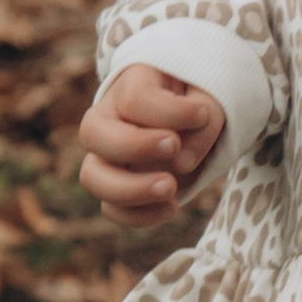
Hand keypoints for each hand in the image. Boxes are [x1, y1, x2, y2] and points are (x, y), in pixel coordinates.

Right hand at [78, 65, 227, 222]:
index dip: (170, 112)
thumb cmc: (197, 101)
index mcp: (130, 85)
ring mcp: (107, 156)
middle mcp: (108, 119)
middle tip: (174, 147)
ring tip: (171, 189)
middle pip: (93, 133)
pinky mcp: (117, 186)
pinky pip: (112, 209)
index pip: (135, 99)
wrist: (192, 116)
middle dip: (134, 146)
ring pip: (93, 176)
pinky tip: (172, 207)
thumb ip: (201, 124)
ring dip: (130, 189)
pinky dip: (139, 215)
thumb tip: (180, 163)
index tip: (202, 114)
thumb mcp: (208, 100)